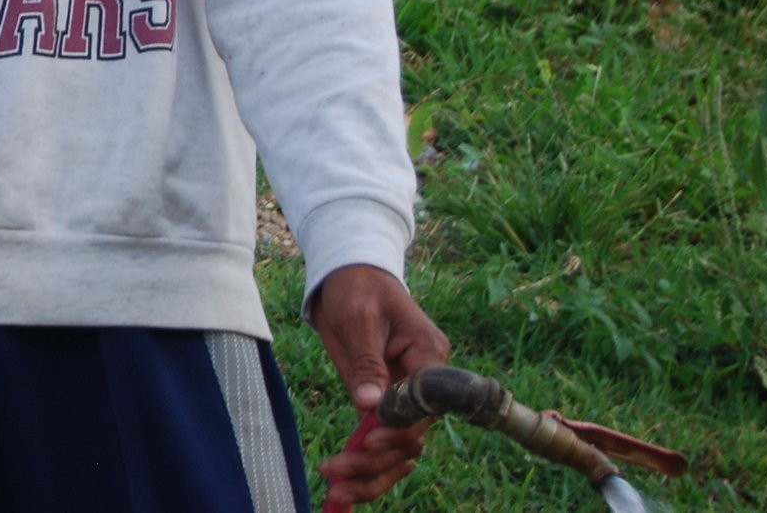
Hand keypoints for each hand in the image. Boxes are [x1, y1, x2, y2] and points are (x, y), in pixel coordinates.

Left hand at [311, 265, 451, 507]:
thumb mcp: (358, 318)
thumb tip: (370, 406)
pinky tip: (344, 488)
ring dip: (372, 474)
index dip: (399, 429)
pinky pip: (383, 443)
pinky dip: (367, 467)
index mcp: (429, 357)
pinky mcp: (385, 405)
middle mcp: (425, 384)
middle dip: (377, 461)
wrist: (348, 275)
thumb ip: (366, 362)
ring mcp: (407, 398)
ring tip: (337, 490)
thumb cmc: (356, 288)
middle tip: (338, 474)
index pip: (424, 405)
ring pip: (401, 450)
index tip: (368, 442)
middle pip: (413, 436)